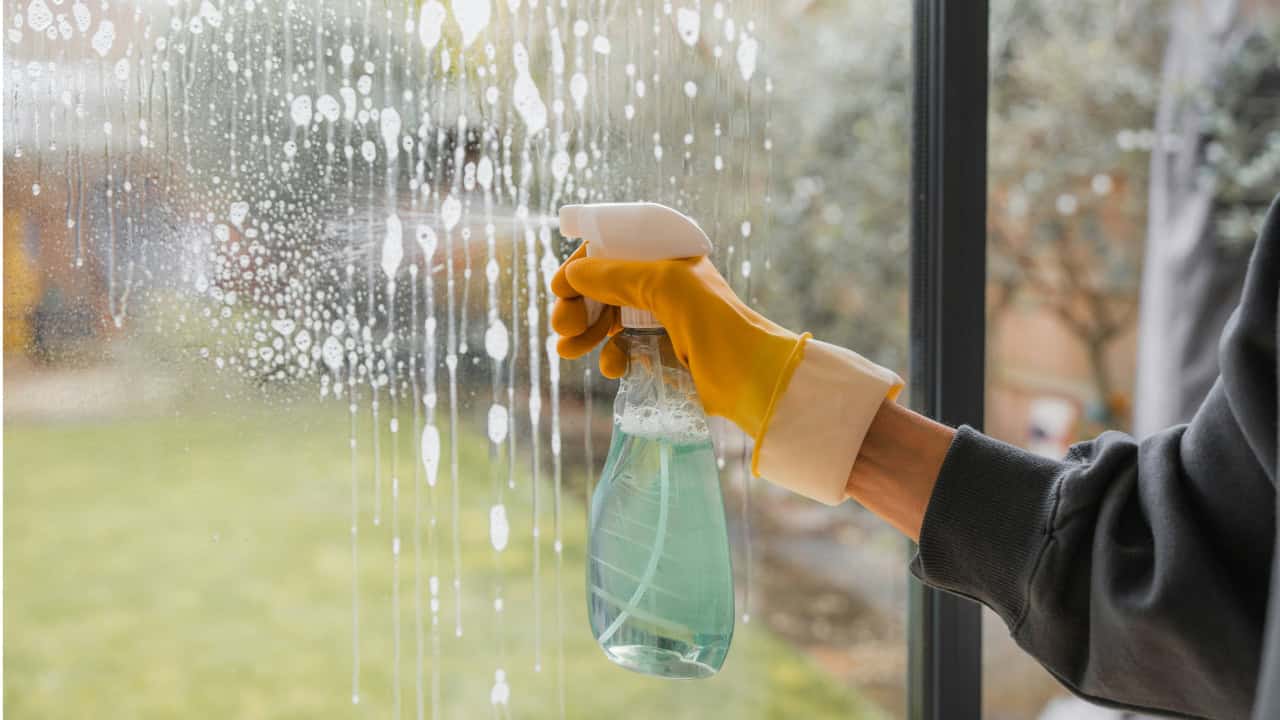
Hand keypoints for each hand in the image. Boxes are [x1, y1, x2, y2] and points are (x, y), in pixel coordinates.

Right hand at [550, 243, 807, 441]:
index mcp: (669, 258)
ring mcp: (663, 320)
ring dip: (585, 333)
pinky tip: (614, 367)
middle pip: (605, 287)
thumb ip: (616, 275)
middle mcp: (665, 284)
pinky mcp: (663, 355)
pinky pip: (624, 350)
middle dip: (579, 305)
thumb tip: (573, 275)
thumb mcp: (664, 286)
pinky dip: (611, 357)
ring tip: (568, 350)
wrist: (753, 380)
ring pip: (609, 320)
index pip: (614, 250)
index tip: (561, 289)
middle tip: (564, 326)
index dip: (583, 266)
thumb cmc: (717, 325)